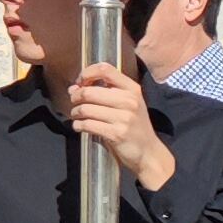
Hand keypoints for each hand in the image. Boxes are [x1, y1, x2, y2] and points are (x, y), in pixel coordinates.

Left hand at [59, 67, 178, 192]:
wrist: (148, 152)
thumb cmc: (134, 126)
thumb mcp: (128, 104)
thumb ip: (105, 92)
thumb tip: (74, 88)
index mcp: (132, 89)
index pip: (105, 69)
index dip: (87, 73)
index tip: (80, 82)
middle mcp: (129, 101)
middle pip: (89, 91)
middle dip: (76, 97)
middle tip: (74, 103)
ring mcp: (124, 118)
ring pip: (86, 109)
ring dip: (75, 113)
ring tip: (77, 116)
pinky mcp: (117, 133)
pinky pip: (88, 124)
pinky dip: (78, 125)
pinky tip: (79, 126)